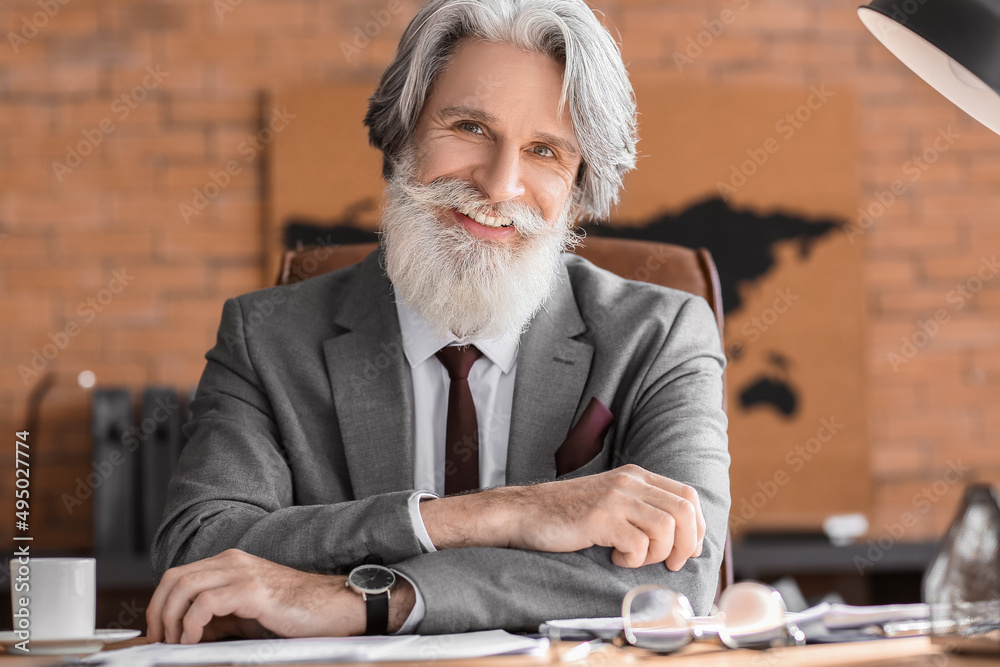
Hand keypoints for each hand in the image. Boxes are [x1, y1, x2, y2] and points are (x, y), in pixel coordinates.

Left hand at [146, 549, 414, 642]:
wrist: (335, 606)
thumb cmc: (296, 613)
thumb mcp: (247, 613)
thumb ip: (217, 617)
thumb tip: (182, 634)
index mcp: (230, 563)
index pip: (178, 576)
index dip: (159, 605)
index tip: (156, 635)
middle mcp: (233, 561)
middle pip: (174, 579)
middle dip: (157, 613)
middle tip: (158, 642)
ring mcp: (242, 572)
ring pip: (183, 587)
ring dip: (170, 620)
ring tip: (175, 644)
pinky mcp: (252, 590)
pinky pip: (205, 603)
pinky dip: (190, 623)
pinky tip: (193, 641)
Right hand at [508, 464, 705, 570]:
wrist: (526, 513)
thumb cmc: (569, 515)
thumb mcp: (612, 500)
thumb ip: (642, 508)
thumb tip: (683, 538)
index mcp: (636, 476)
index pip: (687, 496)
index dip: (697, 527)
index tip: (688, 549)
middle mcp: (629, 482)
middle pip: (684, 512)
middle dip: (685, 545)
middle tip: (671, 563)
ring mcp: (614, 498)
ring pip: (665, 529)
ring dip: (656, 555)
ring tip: (633, 558)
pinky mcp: (600, 518)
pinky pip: (638, 545)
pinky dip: (631, 560)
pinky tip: (614, 557)